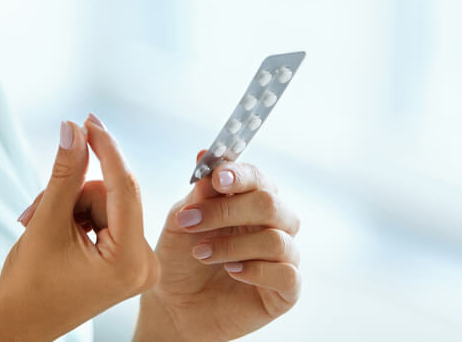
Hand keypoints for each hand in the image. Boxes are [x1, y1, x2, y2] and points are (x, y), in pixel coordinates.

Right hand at [0, 114, 158, 341]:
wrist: (17, 326)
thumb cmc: (27, 286)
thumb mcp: (46, 222)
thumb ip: (65, 173)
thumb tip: (73, 128)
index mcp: (130, 262)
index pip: (124, 188)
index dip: (106, 149)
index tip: (88, 120)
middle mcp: (144, 264)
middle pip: (112, 195)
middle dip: (73, 194)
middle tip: (35, 211)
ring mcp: (138, 264)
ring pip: (105, 202)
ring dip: (70, 205)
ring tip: (40, 226)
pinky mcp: (127, 261)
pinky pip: (106, 216)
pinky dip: (77, 216)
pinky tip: (56, 232)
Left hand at [134, 152, 301, 341]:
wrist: (173, 306)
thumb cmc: (180, 258)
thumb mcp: (182, 221)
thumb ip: (199, 193)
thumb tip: (205, 155)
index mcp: (250, 202)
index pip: (258, 178)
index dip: (240, 175)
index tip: (217, 178)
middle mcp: (273, 225)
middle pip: (271, 204)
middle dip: (228, 211)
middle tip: (191, 221)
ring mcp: (283, 258)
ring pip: (277, 239)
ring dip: (233, 245)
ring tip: (201, 253)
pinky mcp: (286, 291)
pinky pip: (287, 274)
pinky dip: (256, 271)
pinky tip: (231, 272)